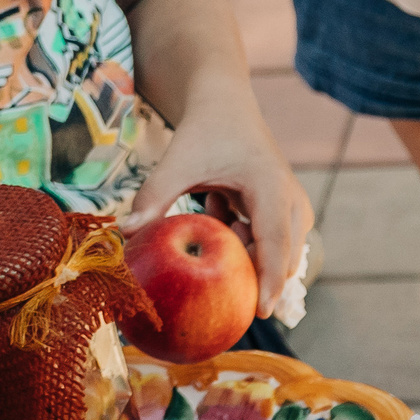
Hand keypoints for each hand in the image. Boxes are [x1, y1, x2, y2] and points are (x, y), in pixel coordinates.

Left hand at [129, 112, 313, 317]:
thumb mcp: (177, 161)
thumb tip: (126, 233)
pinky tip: (217, 202)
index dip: (269, 280)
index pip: (276, 243)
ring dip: (241, 247)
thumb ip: (154, 196)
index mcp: (271, 187)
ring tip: (214, 206)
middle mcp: (293, 201)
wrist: (225, 106)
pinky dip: (239, 237)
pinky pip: (267, 243)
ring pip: (275, 252)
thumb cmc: (204, 133)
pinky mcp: (285, 213)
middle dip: (251, 272)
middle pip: (282, 256)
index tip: (260, 312)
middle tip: (214, 270)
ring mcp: (294, 208)